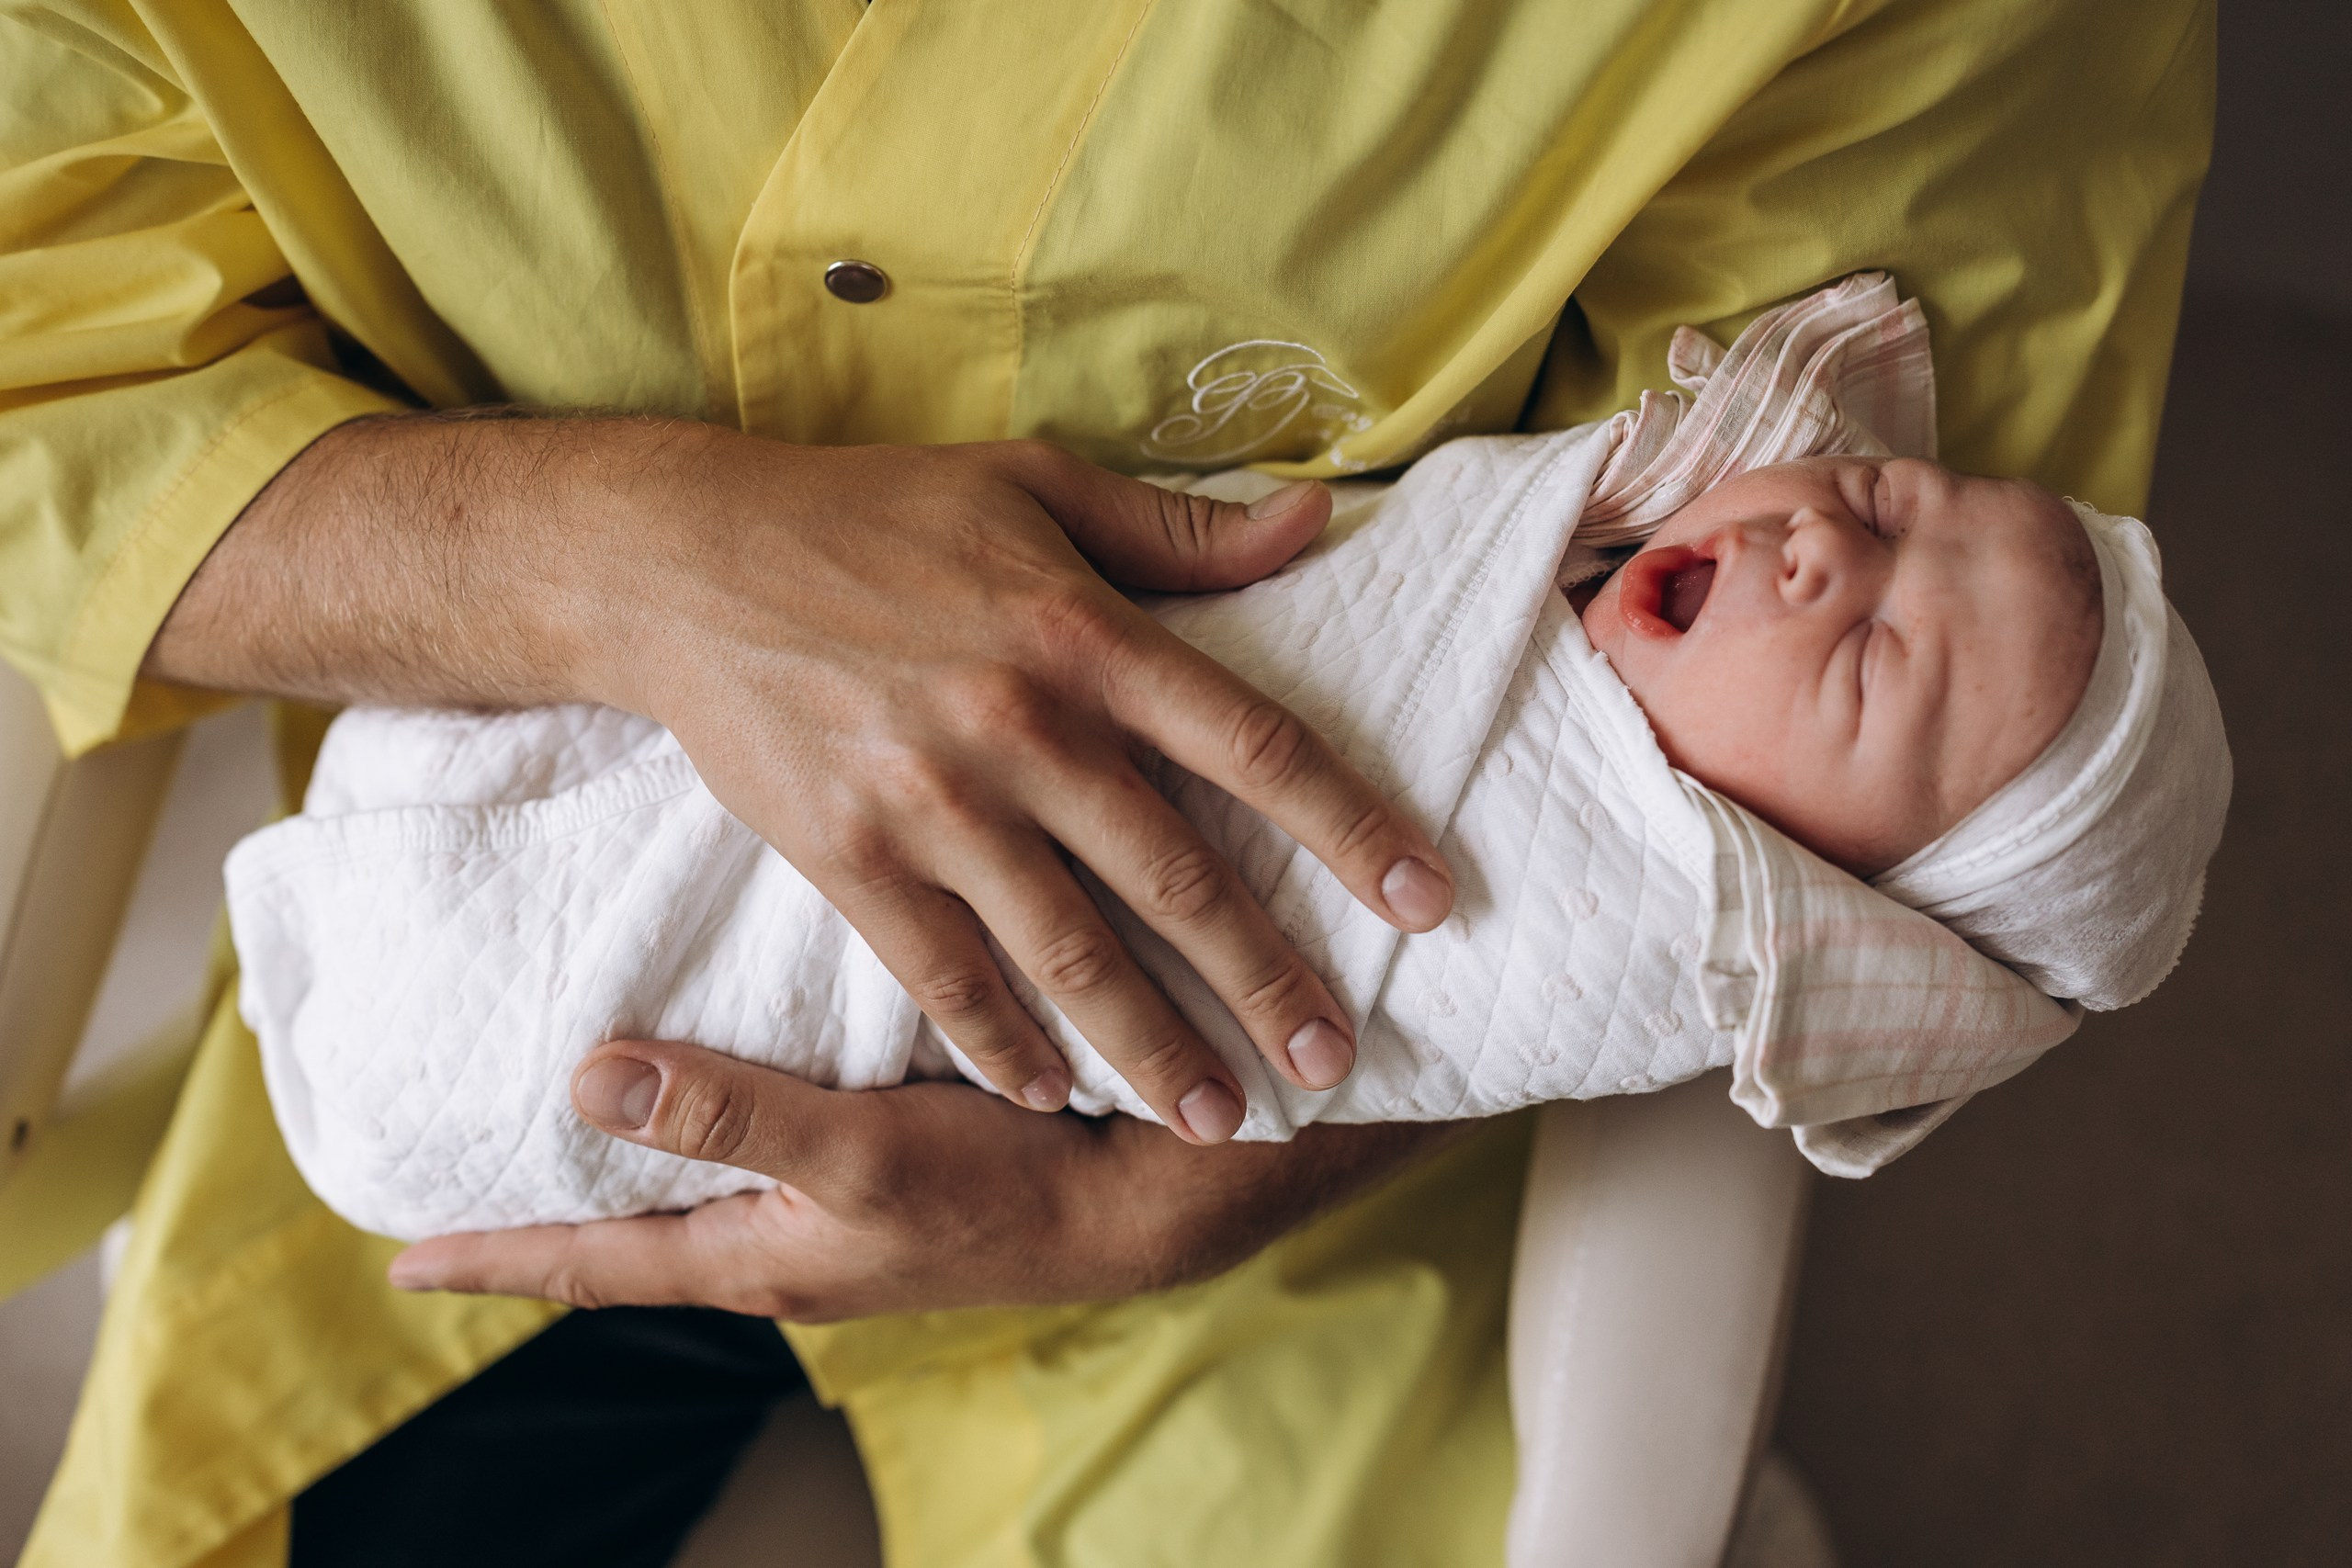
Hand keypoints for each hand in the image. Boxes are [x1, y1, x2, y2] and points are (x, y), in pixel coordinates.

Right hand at [148, 419, 1457, 1141]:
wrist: (683, 560)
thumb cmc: (871, 513)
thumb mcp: (1030, 484)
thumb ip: (1178, 528)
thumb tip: (1320, 522)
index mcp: (1083, 634)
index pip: (1252, 743)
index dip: (1350, 826)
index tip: (1427, 900)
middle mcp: (1021, 729)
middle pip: (1177, 879)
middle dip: (1266, 982)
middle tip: (1335, 1063)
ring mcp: (932, 805)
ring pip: (1069, 952)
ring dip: (1150, 1046)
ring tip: (1216, 1115)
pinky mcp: (849, 859)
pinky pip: (943, 975)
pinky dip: (1000, 1043)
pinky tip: (1052, 1095)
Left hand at [386, 1039, 1458, 1317]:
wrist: (1154, 1190)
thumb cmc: (1011, 1180)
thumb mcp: (862, 1155)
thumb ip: (732, 1113)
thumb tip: (588, 1075)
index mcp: (760, 1255)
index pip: (594, 1265)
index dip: (496, 1257)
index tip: (401, 1258)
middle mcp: (785, 1244)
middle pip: (633, 1244)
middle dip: (549, 1226)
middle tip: (463, 1198)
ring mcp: (837, 1216)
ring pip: (698, 1200)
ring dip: (629, 1181)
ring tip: (568, 1144)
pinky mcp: (887, 1173)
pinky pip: (767, 1159)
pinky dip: (715, 1136)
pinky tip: (719, 1093)